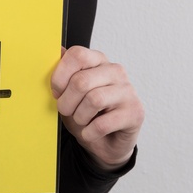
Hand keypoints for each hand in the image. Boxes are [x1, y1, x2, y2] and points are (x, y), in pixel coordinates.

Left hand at [50, 46, 143, 170]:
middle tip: (66, 111)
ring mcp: (128, 91)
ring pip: (93, 100)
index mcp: (98, 60)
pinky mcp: (135, 112)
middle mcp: (115, 71)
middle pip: (81, 81)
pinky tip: (91, 132)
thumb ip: (63, 72)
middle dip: (66, 102)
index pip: (77, 55)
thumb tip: (57, 49)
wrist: (106, 142)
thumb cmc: (87, 114)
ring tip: (81, 121)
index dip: (60, 75)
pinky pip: (103, 123)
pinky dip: (89, 132)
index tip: (56, 92)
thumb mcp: (69, 93)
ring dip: (79, 117)